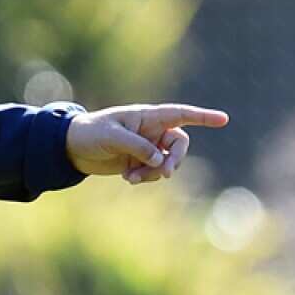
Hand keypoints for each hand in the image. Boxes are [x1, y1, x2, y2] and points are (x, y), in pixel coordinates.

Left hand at [65, 103, 228, 183]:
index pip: (180, 115)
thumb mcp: (112, 137)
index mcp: (147, 116)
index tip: (224, 119)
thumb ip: (138, 146)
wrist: (71, 148)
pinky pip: (154, 172)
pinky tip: (129, 179)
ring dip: (155, 173)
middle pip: (179, 145)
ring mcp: (146, 147)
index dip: (203, 117)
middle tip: (165, 173)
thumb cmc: (89, 133)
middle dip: (175, 160)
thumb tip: (159, 160)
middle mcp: (151, 131)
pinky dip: (146, 178)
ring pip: (167, 162)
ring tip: (133, 179)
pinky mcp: (139, 162)